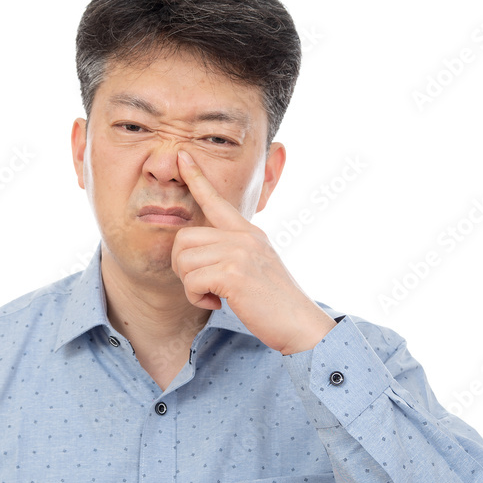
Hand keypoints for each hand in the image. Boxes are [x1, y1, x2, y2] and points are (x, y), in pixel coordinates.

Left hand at [171, 150, 335, 354]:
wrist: (300, 324)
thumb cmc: (275, 303)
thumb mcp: (258, 266)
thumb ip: (236, 252)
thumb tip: (205, 253)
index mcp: (249, 232)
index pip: (217, 200)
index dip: (196, 178)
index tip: (183, 157)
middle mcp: (243, 237)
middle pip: (184, 238)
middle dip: (182, 267)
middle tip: (200, 286)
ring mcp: (239, 253)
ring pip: (184, 260)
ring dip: (190, 286)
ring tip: (212, 296)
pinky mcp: (234, 273)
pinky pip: (192, 280)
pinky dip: (197, 297)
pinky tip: (217, 304)